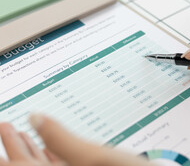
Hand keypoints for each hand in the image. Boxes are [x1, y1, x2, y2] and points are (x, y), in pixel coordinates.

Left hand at [0, 114, 154, 165]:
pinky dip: (51, 155)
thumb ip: (62, 138)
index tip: (2, 127)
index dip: (8, 150)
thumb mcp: (95, 157)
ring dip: (31, 148)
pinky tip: (47, 147)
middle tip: (5, 125)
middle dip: (15, 146)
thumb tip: (35, 117)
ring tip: (20, 131)